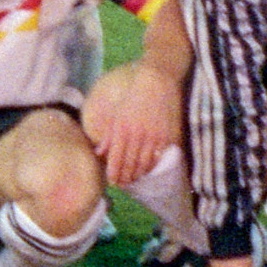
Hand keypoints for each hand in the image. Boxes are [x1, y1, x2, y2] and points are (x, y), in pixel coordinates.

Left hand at [81, 64, 182, 182]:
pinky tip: (147, 169)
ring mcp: (153, 137)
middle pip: (130, 165)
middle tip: (123, 184)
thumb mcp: (117, 114)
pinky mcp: (166, 136)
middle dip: (125, 178)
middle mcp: (137, 135)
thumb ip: (108, 136)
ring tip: (133, 179)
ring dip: (138, 175)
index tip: (113, 181)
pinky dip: (151, 166)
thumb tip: (99, 153)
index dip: (114, 173)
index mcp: (122, 129)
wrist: (157, 82)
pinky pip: (158, 157)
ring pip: (144, 164)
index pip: (116, 159)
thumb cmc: (133, 97)